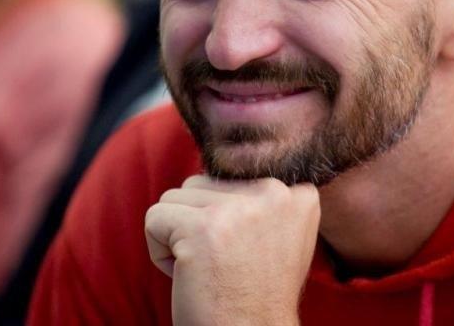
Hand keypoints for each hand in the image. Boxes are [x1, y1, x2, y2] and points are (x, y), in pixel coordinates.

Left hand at [145, 175, 320, 325]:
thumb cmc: (256, 295)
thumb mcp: (280, 237)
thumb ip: (262, 200)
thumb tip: (230, 158)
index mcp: (299, 194)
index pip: (235, 176)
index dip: (228, 219)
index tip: (248, 255)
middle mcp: (275, 193)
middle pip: (202, 182)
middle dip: (199, 223)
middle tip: (222, 265)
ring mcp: (239, 209)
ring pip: (176, 197)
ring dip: (178, 234)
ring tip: (206, 269)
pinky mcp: (202, 227)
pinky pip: (154, 218)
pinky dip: (159, 251)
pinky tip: (188, 276)